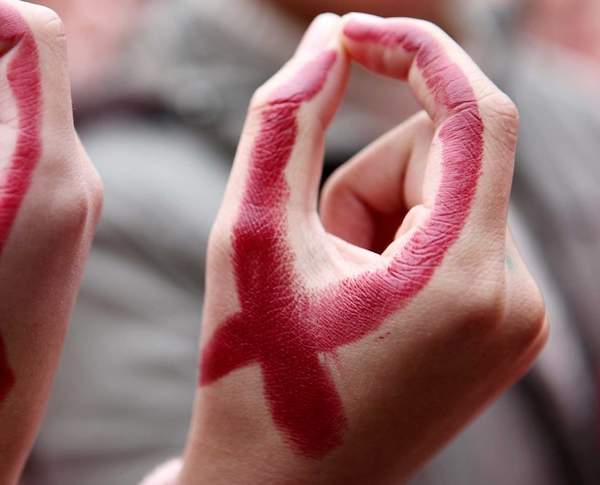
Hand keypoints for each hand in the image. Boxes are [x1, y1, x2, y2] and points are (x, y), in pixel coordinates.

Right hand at [179, 13, 546, 483]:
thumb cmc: (253, 371)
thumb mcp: (251, 238)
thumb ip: (284, 122)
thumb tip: (326, 38)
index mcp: (461, 280)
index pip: (474, 115)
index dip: (414, 52)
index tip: (350, 31)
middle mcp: (515, 300)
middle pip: (445, 159)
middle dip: (364, 180)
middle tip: (310, 254)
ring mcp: (517, 321)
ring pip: (445, 198)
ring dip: (373, 220)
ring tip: (329, 293)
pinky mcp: (504, 329)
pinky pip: (454, 237)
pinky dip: (397, 248)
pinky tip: (358, 309)